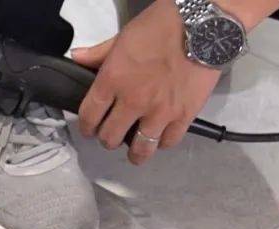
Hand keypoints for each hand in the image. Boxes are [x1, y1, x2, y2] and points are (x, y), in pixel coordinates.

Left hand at [71, 0, 221, 164]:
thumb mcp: (123, 36)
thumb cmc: (160, 26)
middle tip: (112, 136)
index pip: (89, 116)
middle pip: (110, 137)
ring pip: (140, 149)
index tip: (90, 129)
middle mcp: (133, 101)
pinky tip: (160, 138)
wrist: (201, 26)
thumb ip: (98, 53)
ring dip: (134, 152)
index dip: (86, 127)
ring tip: (135, 150)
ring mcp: (159, 112)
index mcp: (113, 80)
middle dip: (107, 139)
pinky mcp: (184, 116)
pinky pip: (168, 142)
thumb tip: (76, 58)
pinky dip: (162, 142)